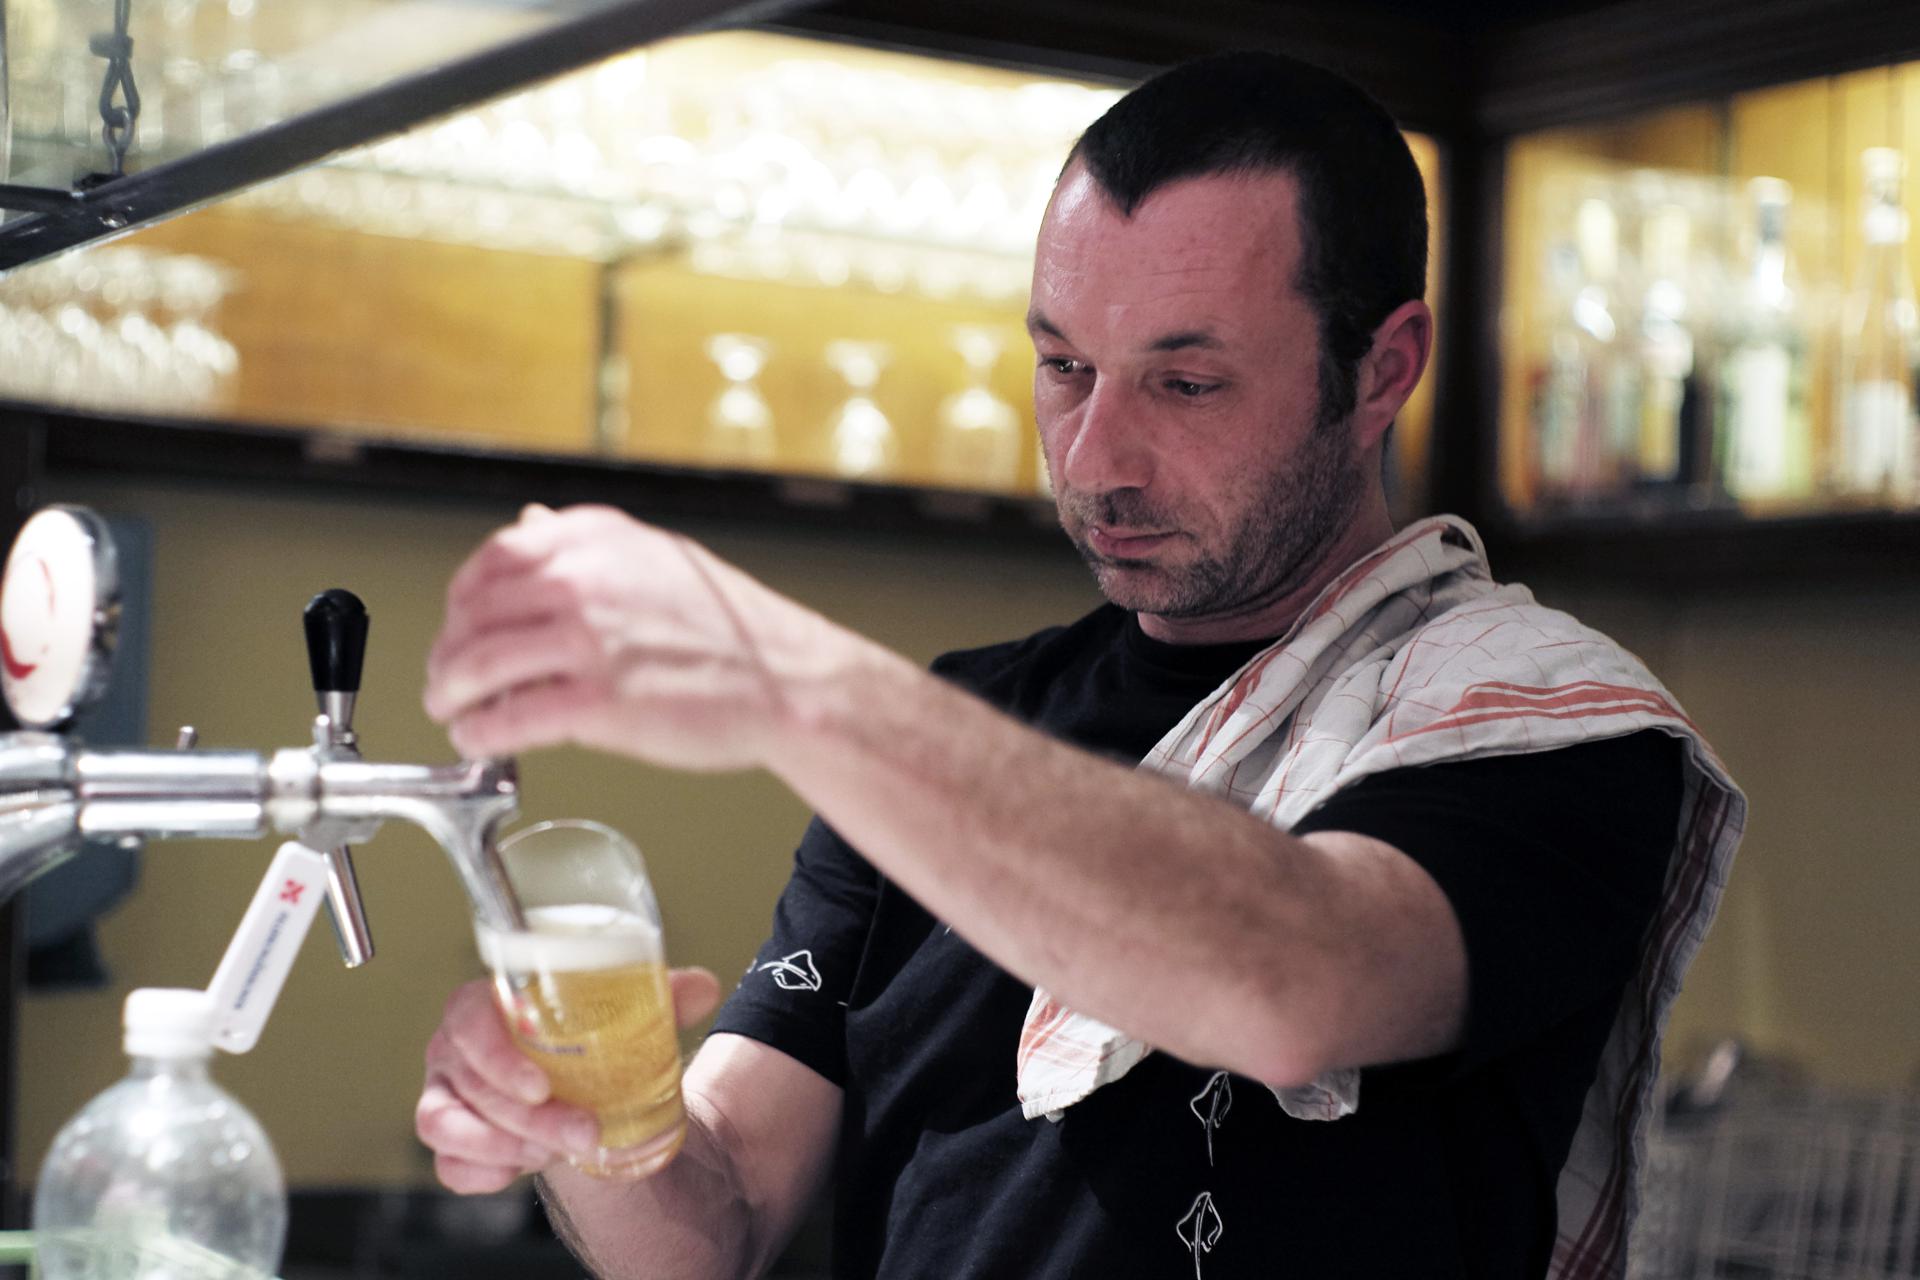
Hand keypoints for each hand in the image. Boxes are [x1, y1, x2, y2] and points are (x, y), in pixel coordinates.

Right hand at [416, 967, 723, 1193]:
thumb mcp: (625, 1015)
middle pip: (471, 1081)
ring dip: (504, 1145)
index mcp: (486, 1005)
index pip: (467, 1017)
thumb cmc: (588, 1039)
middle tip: (584, 1133)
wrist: (579, 1084)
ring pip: (446, 1126)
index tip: (541, 1085)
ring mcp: (443, 1096)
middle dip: (529, 1117)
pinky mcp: (450, 1142)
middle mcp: (454, 1049)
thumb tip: (703, 988)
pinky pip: (450, 1166)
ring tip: (556, 1151)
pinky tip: (522, 1170)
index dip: (495, 1054)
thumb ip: (662, 996)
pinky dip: (485, 1173)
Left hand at [425, 504, 843, 768]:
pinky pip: (508, 717)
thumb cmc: (735, 632)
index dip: (462, 599)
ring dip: (450, 694)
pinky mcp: (596, 703)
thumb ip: (589, 546)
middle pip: (475, 614)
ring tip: (451, 711)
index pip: (496, 559)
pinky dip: (478, 732)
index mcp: (597, 539)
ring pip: (478, 665)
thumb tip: (529, 524)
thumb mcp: (658, 558)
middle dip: (447, 652)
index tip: (458, 624)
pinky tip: (478, 739)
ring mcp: (589, 640)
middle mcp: (585, 580)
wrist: (791, 682)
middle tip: (444, 678)